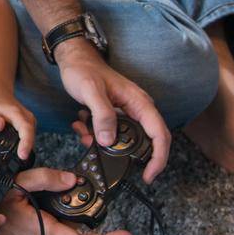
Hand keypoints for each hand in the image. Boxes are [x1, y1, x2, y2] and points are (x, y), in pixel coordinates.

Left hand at [0, 78, 35, 159]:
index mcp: (16, 113)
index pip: (26, 129)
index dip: (26, 143)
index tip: (23, 155)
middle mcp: (25, 116)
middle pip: (31, 136)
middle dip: (27, 150)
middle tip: (17, 165)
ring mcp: (27, 120)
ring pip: (31, 137)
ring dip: (26, 149)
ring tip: (16, 162)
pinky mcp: (26, 124)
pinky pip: (28, 136)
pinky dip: (23, 144)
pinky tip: (16, 153)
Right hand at [0, 167, 132, 234]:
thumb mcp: (17, 183)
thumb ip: (45, 179)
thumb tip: (73, 180)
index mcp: (44, 229)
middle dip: (99, 227)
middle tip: (113, 213)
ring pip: (70, 231)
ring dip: (82, 218)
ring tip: (88, 199)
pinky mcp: (37, 231)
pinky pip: (59, 226)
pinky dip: (68, 215)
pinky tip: (68, 199)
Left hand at [53, 39, 171, 181]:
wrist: (73, 60)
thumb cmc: (84, 70)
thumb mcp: (91, 91)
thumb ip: (102, 115)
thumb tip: (109, 140)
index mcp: (140, 103)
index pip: (159, 135)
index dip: (158, 158)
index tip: (149, 175)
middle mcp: (137, 109)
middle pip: (145, 142)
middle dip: (125, 154)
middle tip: (108, 159)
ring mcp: (126, 113)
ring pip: (123, 140)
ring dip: (104, 143)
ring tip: (85, 134)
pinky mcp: (114, 116)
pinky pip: (110, 134)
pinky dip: (95, 135)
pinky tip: (81, 126)